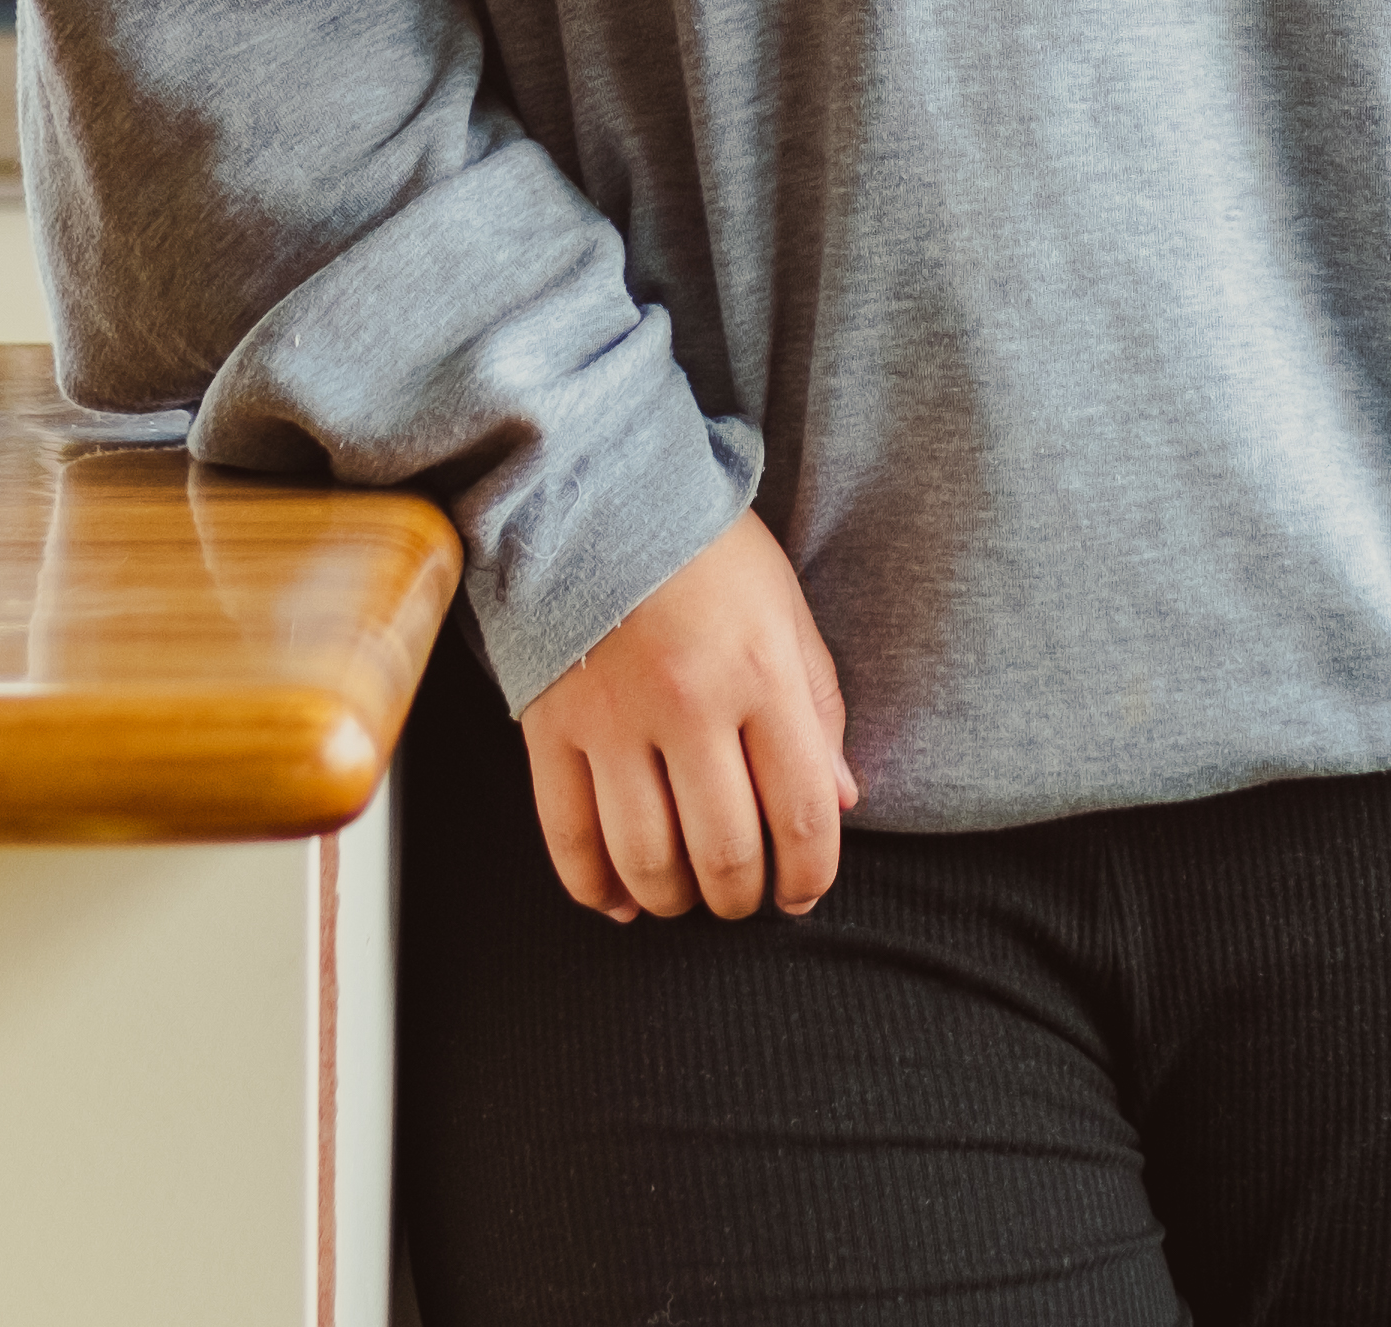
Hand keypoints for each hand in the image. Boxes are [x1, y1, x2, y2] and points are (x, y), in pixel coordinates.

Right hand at [511, 511, 858, 922]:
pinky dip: (592, 885)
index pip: (800, 813)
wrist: (597, 489)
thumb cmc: (706, 548)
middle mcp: (688, 705)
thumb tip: (841, 802)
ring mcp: (611, 720)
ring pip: (645, 857)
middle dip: (741, 896)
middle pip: (723, 850)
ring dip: (672, 899)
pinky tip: (617, 900)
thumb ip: (818, 708)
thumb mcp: (787, 610)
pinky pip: (566, 833)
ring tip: (686, 896)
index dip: (808, 875)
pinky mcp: (549, 726)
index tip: (802, 894)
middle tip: (745, 898)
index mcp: (760, 674)